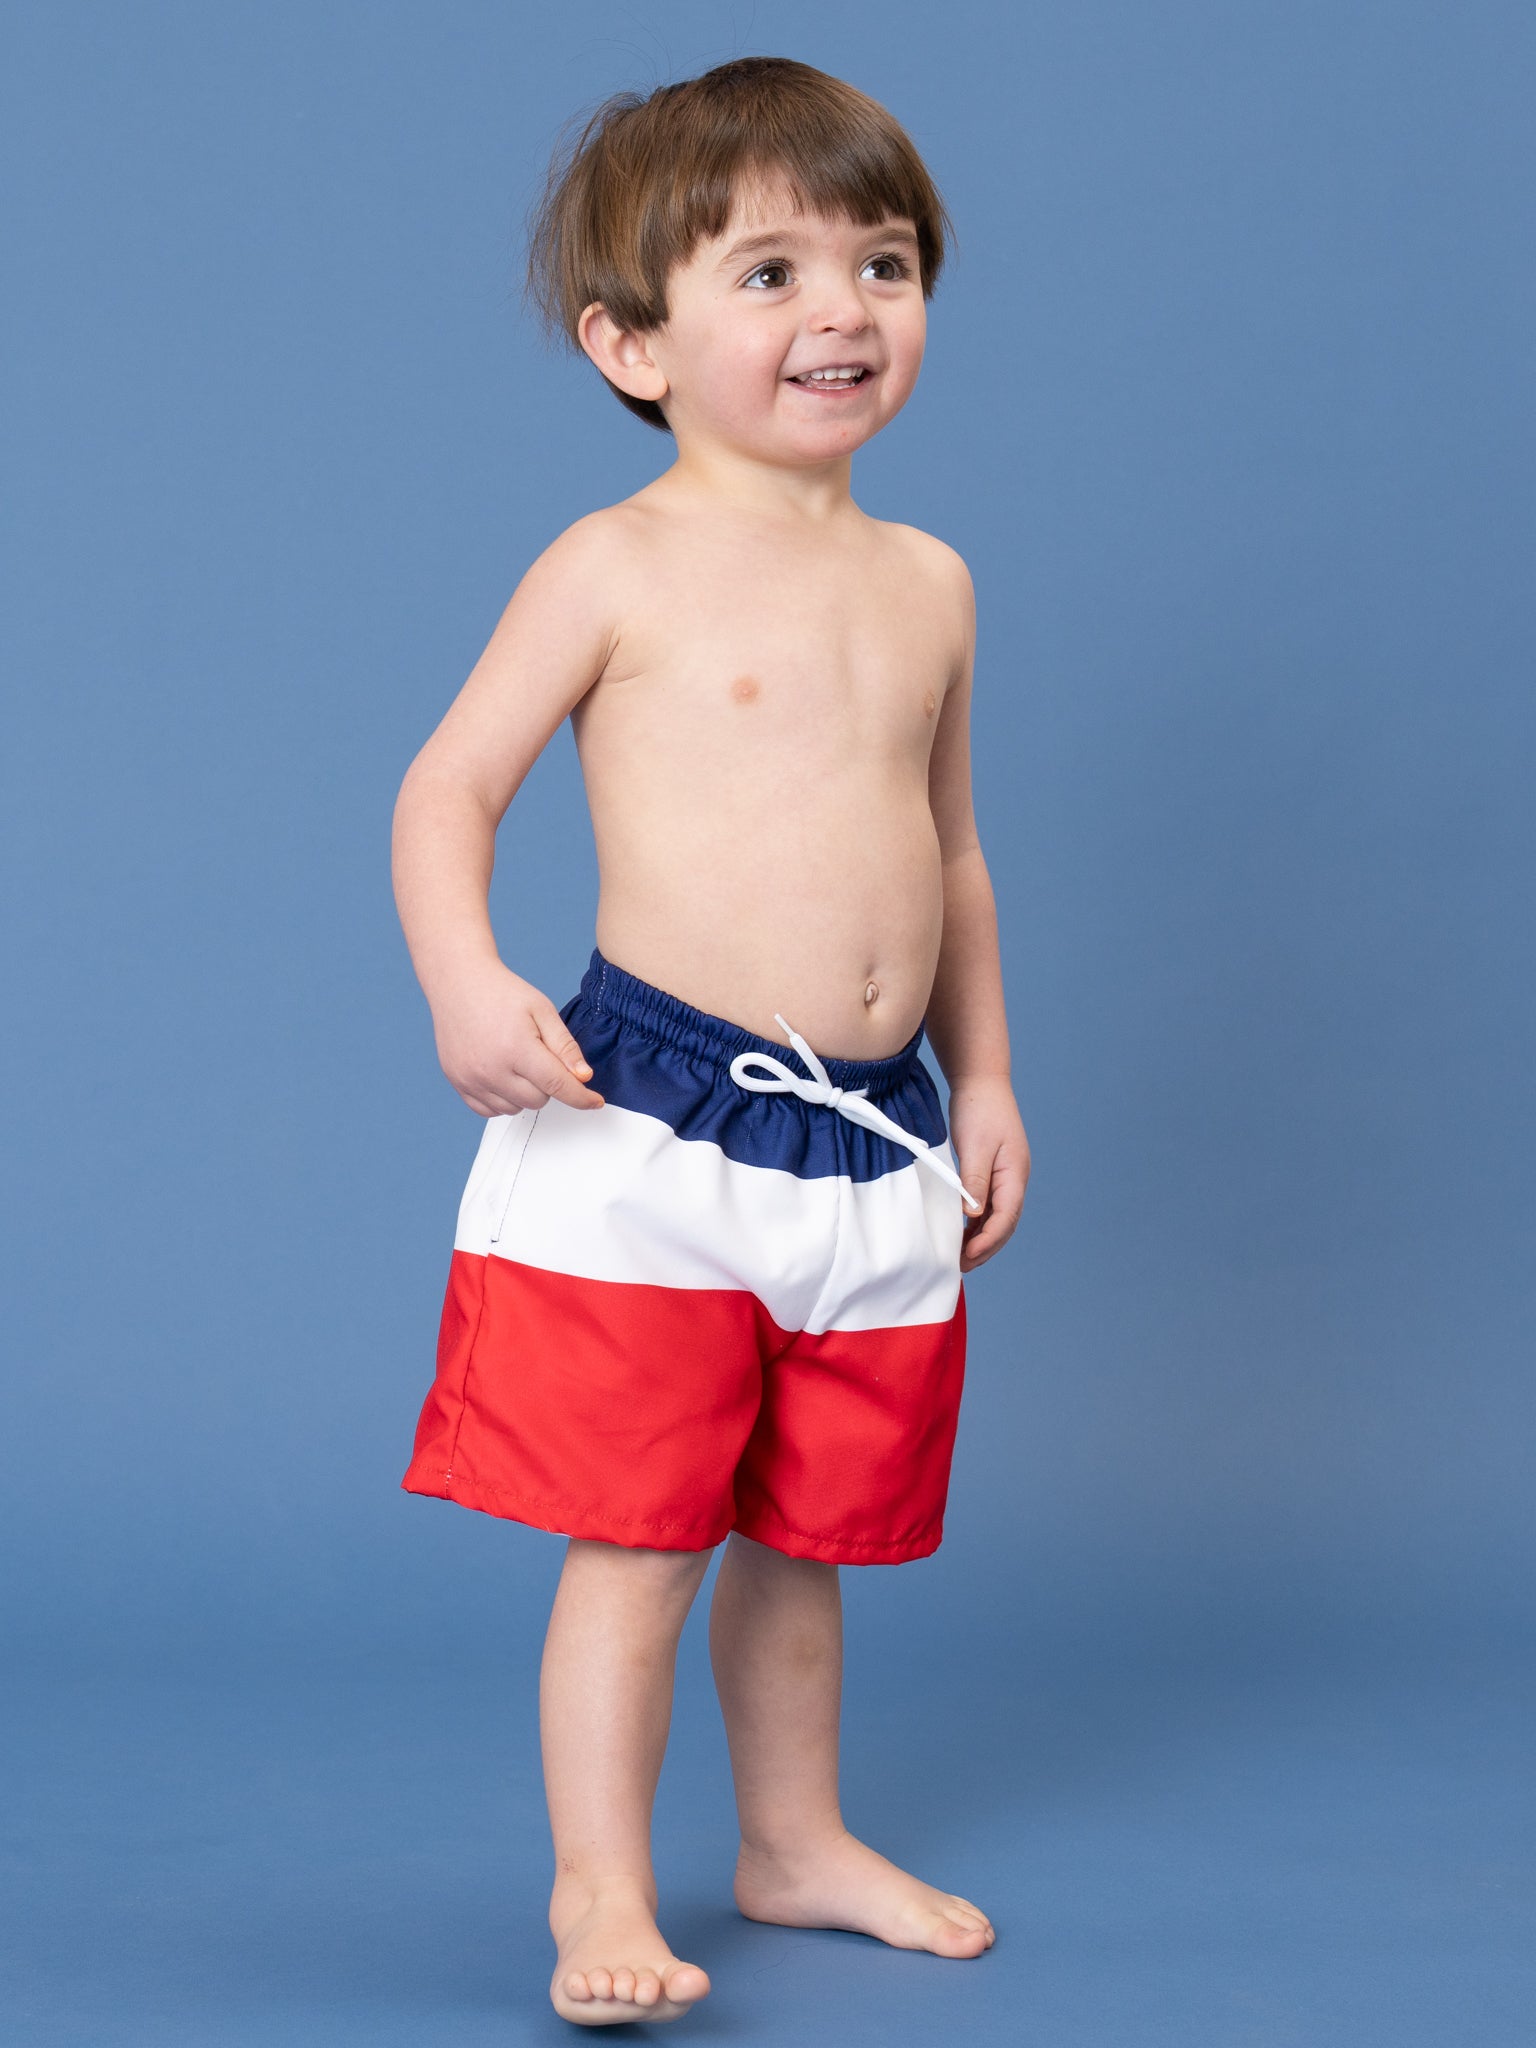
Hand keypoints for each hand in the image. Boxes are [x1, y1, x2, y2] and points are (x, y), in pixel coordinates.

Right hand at [432, 960, 604, 1115]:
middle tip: (538, 1055)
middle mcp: (491, 1069)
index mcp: (516, 1048)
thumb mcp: (543, 1010)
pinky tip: (502, 1075)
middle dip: (548, 1084)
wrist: (459, 982)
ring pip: (515, 1109)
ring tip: (517, 1061)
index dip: (581, 1097)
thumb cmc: (502, 992)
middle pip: (538, 1101)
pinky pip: (490, 1111)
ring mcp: (471, 1079)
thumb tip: (583, 1077)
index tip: (594, 1102)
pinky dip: (503, 1099)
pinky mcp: (458, 1083)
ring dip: (524, 1093)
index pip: (557, 1085)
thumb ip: (565, 1046)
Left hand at [949, 1075, 1028, 1271]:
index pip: (1006, 1217)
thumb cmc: (979, 1109)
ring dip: (981, 1239)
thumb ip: (975, 1180)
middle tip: (962, 1267)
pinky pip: (988, 1206)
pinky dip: (977, 1223)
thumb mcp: (975, 1145)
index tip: (968, 1257)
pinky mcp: (992, 1172)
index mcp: (1015, 1174)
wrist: (981, 1081)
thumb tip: (973, 1214)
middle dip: (986, 1248)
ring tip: (960, 1257)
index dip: (988, 1241)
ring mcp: (1005, 1177)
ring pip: (997, 1218)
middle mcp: (1015, 1179)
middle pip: (1005, 1223)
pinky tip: (961, 1232)